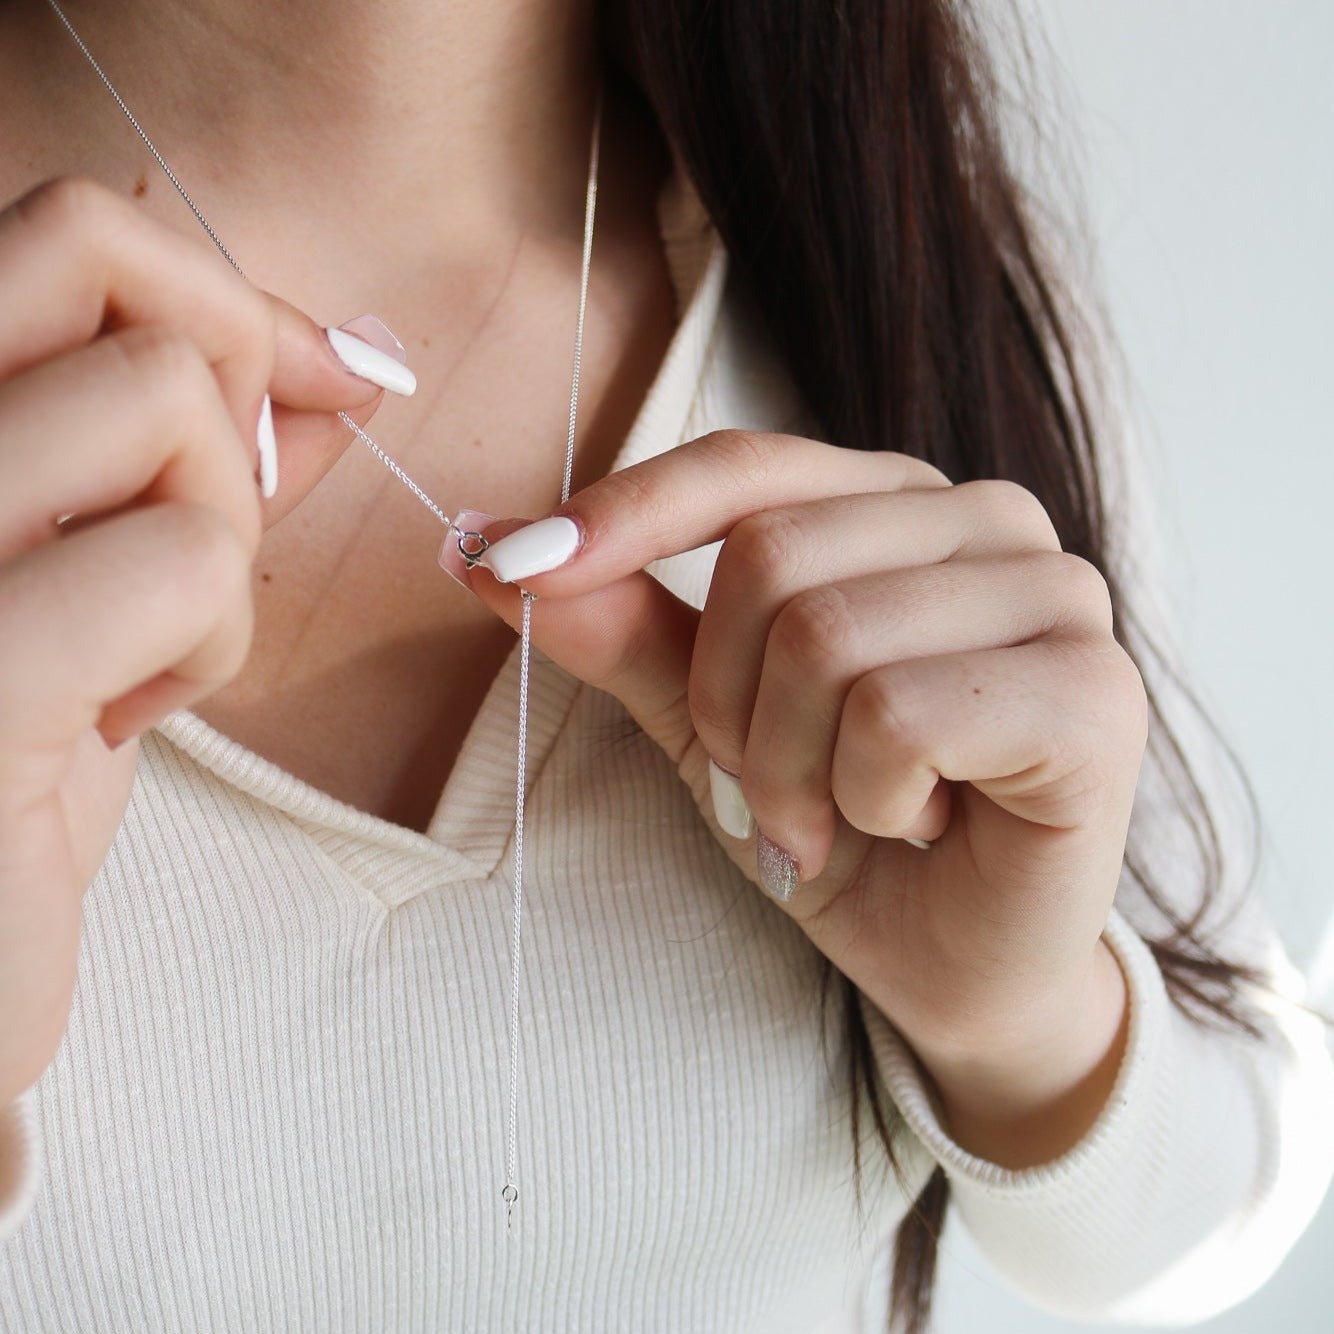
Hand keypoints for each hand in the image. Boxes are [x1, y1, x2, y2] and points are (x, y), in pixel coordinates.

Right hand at [0, 178, 388, 1109]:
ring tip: (156, 644)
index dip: (226, 291)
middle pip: (101, 252)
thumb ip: (185, 460)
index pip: (65, 232)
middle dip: (231, 369)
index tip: (332, 375)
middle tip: (215, 518)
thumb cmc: (1, 770)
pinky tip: (136, 713)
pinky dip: (212, 634)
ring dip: (224, 532)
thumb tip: (336, 365)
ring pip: (164, 401)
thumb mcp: (84, 579)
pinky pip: (186, 556)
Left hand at [454, 430, 1145, 1164]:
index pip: (746, 466)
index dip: (623, 515)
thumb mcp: (709, 719)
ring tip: (833, 818)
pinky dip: (864, 801)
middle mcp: (989, 524)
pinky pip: (899, 718)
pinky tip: (910, 827)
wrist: (952, 963)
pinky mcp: (1096, 693)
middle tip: (763, 789)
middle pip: (771, 557)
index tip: (509, 566)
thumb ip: (624, 626)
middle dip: (724, 708)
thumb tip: (491, 547)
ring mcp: (1058, 598)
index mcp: (901, 504)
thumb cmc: (842, 826)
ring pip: (826, 639)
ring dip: (786, 769)